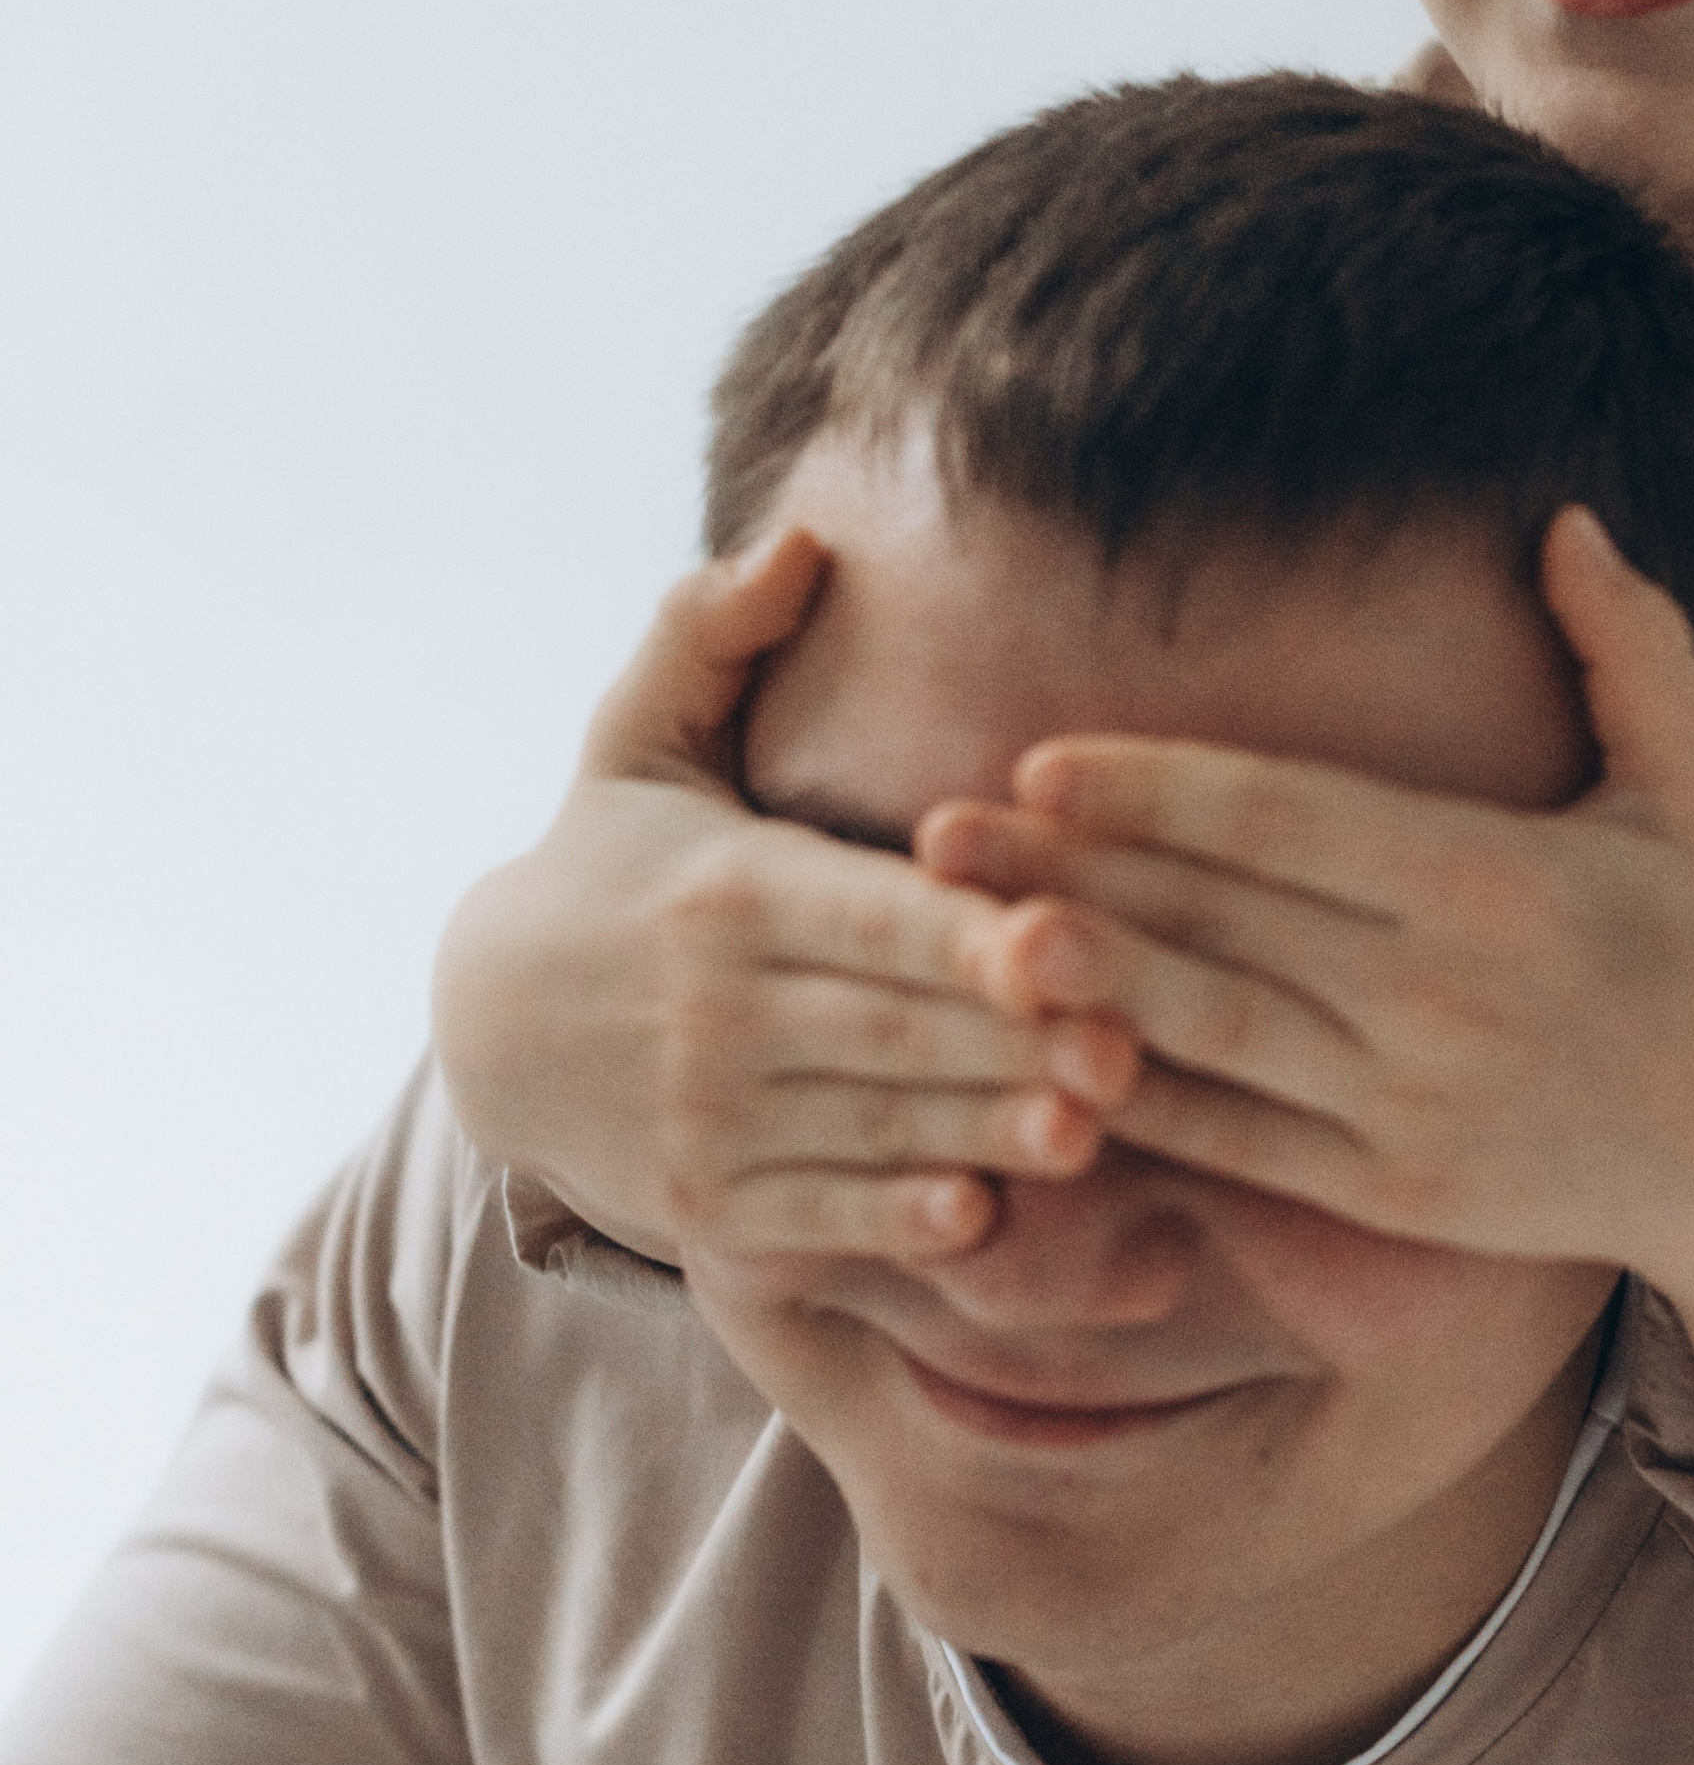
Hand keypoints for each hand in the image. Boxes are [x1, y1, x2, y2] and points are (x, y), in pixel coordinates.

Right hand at [429, 533, 1137, 1267]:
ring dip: (981, 1134)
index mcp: (728, 887)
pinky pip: (820, 1217)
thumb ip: (711, 631)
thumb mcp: (639, 736)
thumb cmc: (613, 859)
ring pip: (872, 1129)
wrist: (489, 1024)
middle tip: (1134, 1040)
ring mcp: (709, 1115)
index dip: (967, 932)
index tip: (1069, 934)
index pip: (869, 911)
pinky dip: (894, 1224)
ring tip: (1091, 1130)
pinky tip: (978, 1219)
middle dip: (1010, 1039)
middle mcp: (716, 1007)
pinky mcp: (707, 1206)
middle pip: (892, 1027)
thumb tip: (799, 540)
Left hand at [925, 511, 1693, 1477]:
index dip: (1156, 794)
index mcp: (1495, 879)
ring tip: (963, 936)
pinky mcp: (1392, 1194)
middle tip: (933, 834)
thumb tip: (1569, 517)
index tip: (1042, 761)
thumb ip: (1630, 646)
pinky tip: (1045, 1058)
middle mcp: (1440, 996)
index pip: (1289, 821)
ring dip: (1076, 984)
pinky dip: (1140, 1102)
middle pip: (1218, 922)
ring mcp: (1409, 1107)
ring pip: (1207, 1034)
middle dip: (1069, 875)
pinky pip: (1238, 1142)